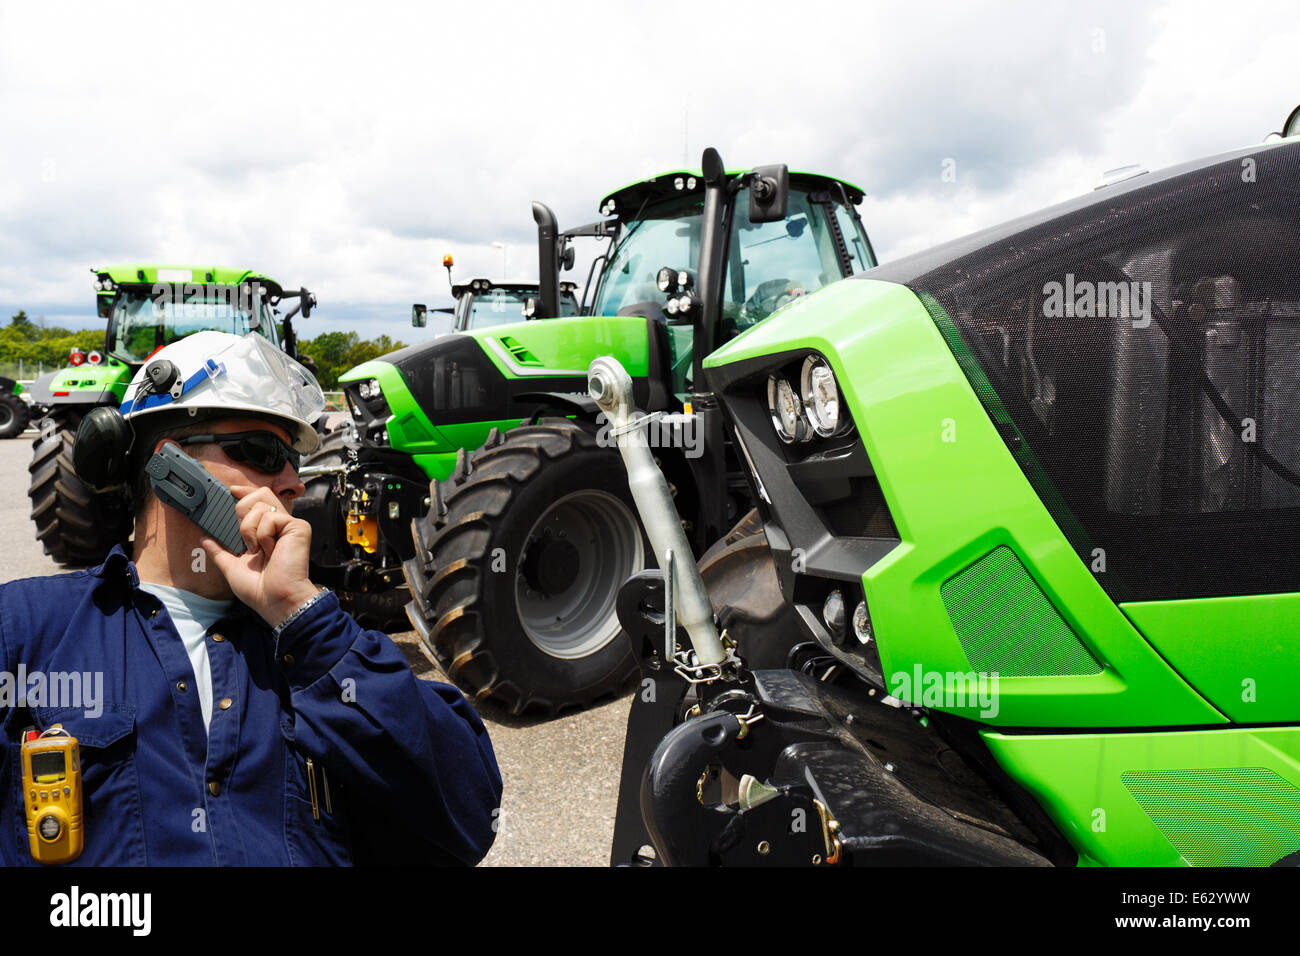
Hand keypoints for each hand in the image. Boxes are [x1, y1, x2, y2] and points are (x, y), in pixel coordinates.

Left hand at [200, 484, 320, 628]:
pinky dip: (263, 535)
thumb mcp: (232, 567)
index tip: (230, 491)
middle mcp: (279, 526)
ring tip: (258, 550)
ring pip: (261, 505)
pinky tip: (270, 550)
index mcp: (266, 533)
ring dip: (249, 530)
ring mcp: (289, 525)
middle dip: (243, 510)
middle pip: (260, 494)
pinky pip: (271, 518)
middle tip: (244, 536)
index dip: (245, 492)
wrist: (274, 599)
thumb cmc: (259, 589)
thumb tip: (205, 539)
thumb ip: (219, 551)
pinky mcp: (298, 527)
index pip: (258, 501)